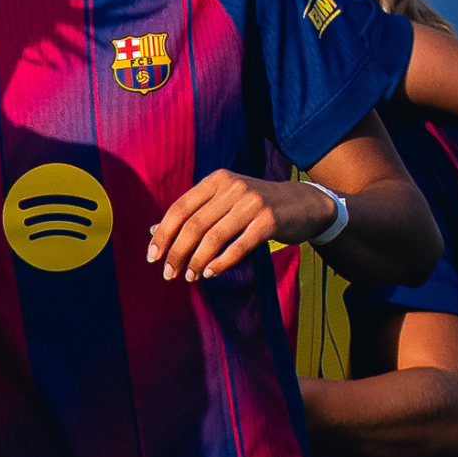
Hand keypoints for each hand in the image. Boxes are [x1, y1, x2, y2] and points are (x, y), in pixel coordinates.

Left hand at [149, 171, 337, 280]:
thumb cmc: (256, 206)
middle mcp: (232, 187)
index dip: (163, 234)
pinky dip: (221, 262)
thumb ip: (193, 213)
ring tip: (188, 276)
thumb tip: (153, 232)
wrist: (304, 203)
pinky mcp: (269, 221)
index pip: (179, 208)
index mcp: (216, 180)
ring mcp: (252, 203)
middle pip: (193, 225)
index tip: (152, 256)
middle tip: (169, 274)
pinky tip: (210, 273)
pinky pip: (238, 246)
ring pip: (213, 237)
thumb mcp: (224, 201)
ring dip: (197, 261)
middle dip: (177, 252)